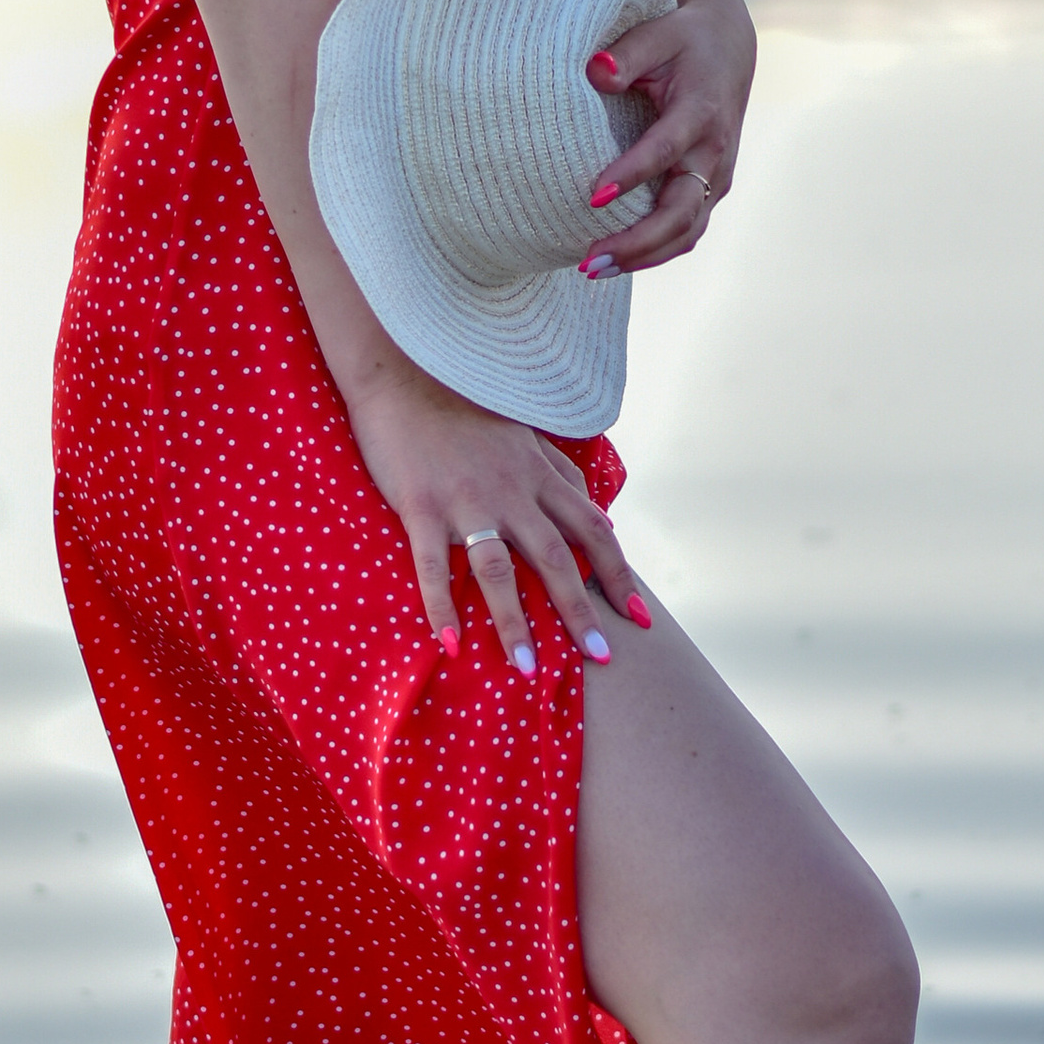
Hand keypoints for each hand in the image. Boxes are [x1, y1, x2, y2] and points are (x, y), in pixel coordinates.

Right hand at [346, 353, 652, 667]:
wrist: (404, 374)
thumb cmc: (464, 409)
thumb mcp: (524, 435)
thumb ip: (562, 475)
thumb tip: (602, 516)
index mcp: (538, 475)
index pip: (593, 531)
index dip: (619, 575)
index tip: (639, 616)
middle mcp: (511, 491)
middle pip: (556, 559)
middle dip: (580, 612)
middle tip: (601, 658)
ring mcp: (466, 500)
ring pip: (500, 571)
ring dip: (516, 623)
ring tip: (528, 670)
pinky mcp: (421, 506)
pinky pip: (433, 566)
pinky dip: (442, 608)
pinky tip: (450, 646)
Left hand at [580, 0, 757, 273]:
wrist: (728, 47)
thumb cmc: (682, 39)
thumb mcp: (657, 33)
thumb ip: (626, 54)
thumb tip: (595, 72)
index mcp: (702, 112)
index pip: (666, 151)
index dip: (631, 176)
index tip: (592, 197)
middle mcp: (715, 152)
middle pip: (682, 211)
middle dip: (637, 241)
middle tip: (588, 260)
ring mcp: (717, 176)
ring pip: (687, 232)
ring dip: (643, 256)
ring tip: (591, 270)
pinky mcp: (710, 189)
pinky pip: (686, 230)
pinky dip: (654, 251)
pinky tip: (615, 261)